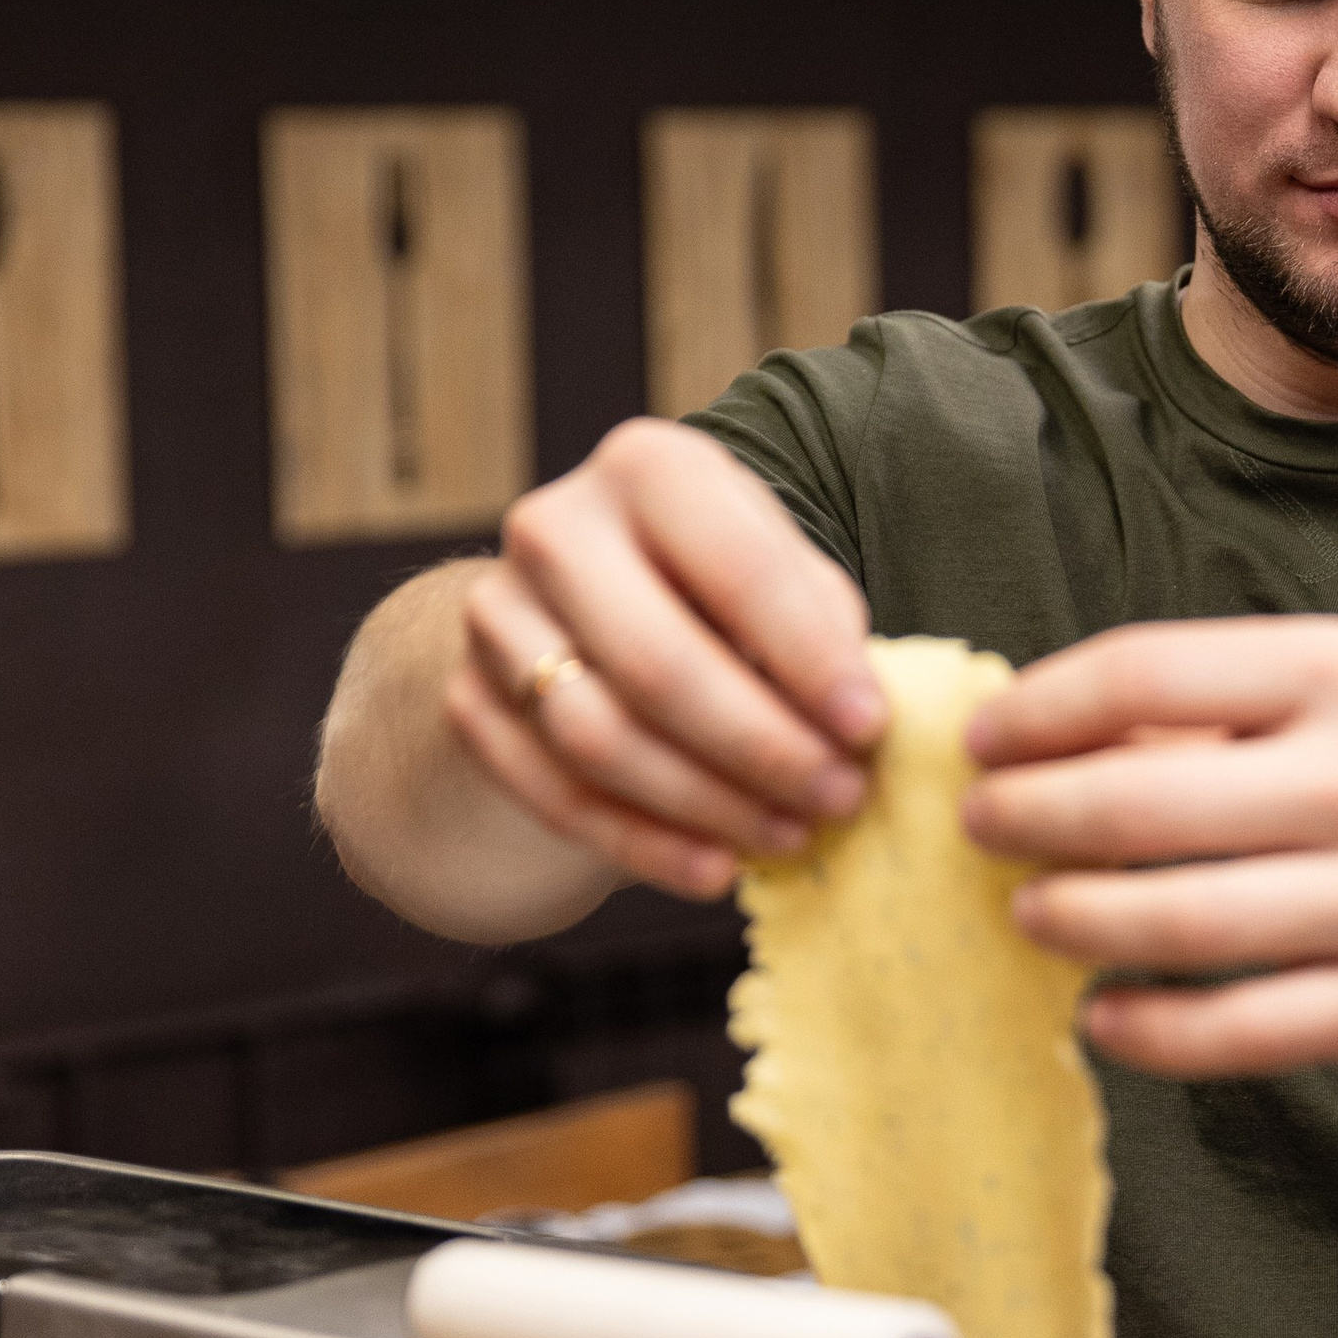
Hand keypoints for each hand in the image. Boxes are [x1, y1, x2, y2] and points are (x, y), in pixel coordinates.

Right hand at [444, 420, 883, 900]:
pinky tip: (715, 869)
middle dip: (761, 747)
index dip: (809, 658)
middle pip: (657, 664)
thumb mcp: (776, 573)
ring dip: (708, 804)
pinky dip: (643, 844)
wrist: (579, 609)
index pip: (736, 569)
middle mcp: (554, 529)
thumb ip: (819, 625)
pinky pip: (555, 794)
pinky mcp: (468, 702)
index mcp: (649, 468)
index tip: (869, 729)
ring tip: (791, 836)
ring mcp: (496, 616)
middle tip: (839, 798)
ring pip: (599, 738)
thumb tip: (855, 717)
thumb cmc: (714, 589)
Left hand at [962, 616, 1337, 1077]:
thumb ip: (1196, 700)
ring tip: (1029, 910)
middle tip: (983, 827)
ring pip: (1184, 926)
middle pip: (1144, 806)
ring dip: (1074, 921)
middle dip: (1031, 819)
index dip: (1039, 712)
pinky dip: (1147, 1030)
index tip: (984, 741)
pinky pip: (1241, 1033)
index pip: (1145, 675)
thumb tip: (1025, 739)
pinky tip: (1099, 1012)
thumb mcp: (1328, 678)